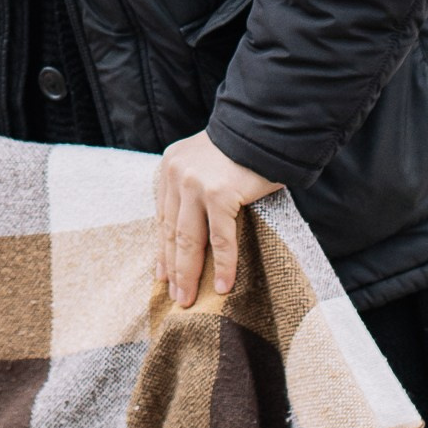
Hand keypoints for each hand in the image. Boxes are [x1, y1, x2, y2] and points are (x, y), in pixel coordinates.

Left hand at [155, 129, 281, 308]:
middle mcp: (176, 175)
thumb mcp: (206, 163)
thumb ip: (195, 189)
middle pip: (171, 233)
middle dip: (172, 269)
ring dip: (188, 274)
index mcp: (170, 168)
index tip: (161, 275)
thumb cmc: (243, 149)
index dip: (162, 250)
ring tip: (189, 300)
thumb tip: (195, 232)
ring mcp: (196, 185)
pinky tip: (222, 286)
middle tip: (175, 297)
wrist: (266, 127)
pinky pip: (221, 240)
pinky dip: (222, 266)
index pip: (162, 218)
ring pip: (189, 241)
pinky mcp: (219, 195)